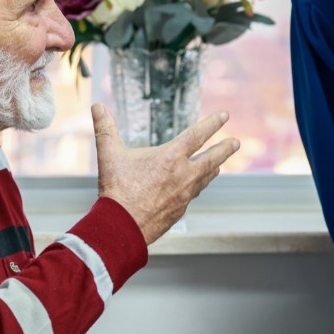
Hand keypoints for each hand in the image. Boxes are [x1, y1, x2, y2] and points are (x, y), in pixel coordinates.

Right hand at [92, 104, 238, 243]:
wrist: (122, 227)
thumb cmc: (117, 191)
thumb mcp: (109, 155)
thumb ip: (105, 129)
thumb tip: (97, 106)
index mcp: (171, 158)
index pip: (197, 135)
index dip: (212, 124)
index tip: (224, 116)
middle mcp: (183, 175)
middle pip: (212, 159)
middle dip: (225, 149)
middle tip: (236, 142)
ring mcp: (184, 195)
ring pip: (205, 178)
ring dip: (213, 168)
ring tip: (219, 165)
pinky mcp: (180, 211)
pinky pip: (193, 195)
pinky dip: (198, 187)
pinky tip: (196, 187)